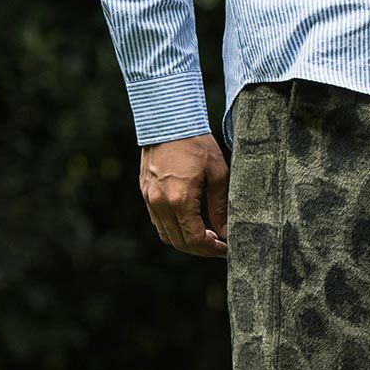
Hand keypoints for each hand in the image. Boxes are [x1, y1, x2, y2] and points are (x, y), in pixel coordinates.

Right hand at [139, 132, 228, 257]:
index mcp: (179, 200)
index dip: (210, 250)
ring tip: (205, 236)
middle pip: (178, 242)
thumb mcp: (217, 173)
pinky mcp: (145, 191)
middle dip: (200, 249)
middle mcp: (159, 203)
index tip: (225, 249)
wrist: (168, 120)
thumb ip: (220, 206)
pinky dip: (173, 228)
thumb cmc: (196, 143)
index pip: (194, 239)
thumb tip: (225, 231)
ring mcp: (149, 198)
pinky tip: (188, 221)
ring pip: (165, 234)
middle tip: (218, 246)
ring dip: (184, 241)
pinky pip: (157, 220)